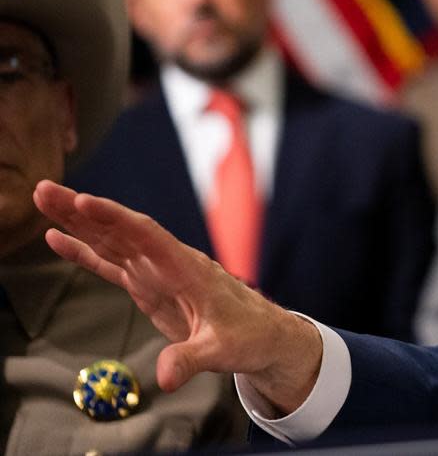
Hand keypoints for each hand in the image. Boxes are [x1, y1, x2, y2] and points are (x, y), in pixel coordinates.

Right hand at [33, 179, 321, 413]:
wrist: (264, 335)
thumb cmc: (250, 337)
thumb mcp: (222, 351)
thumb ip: (191, 359)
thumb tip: (164, 376)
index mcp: (189, 269)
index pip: (148, 236)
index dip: (115, 219)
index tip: (84, 202)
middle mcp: (170, 263)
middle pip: (121, 230)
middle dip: (83, 211)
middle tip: (44, 190)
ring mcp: (157, 272)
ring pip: (112, 241)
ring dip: (78, 222)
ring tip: (44, 201)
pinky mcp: (149, 286)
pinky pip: (111, 264)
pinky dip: (85, 251)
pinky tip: (59, 238)